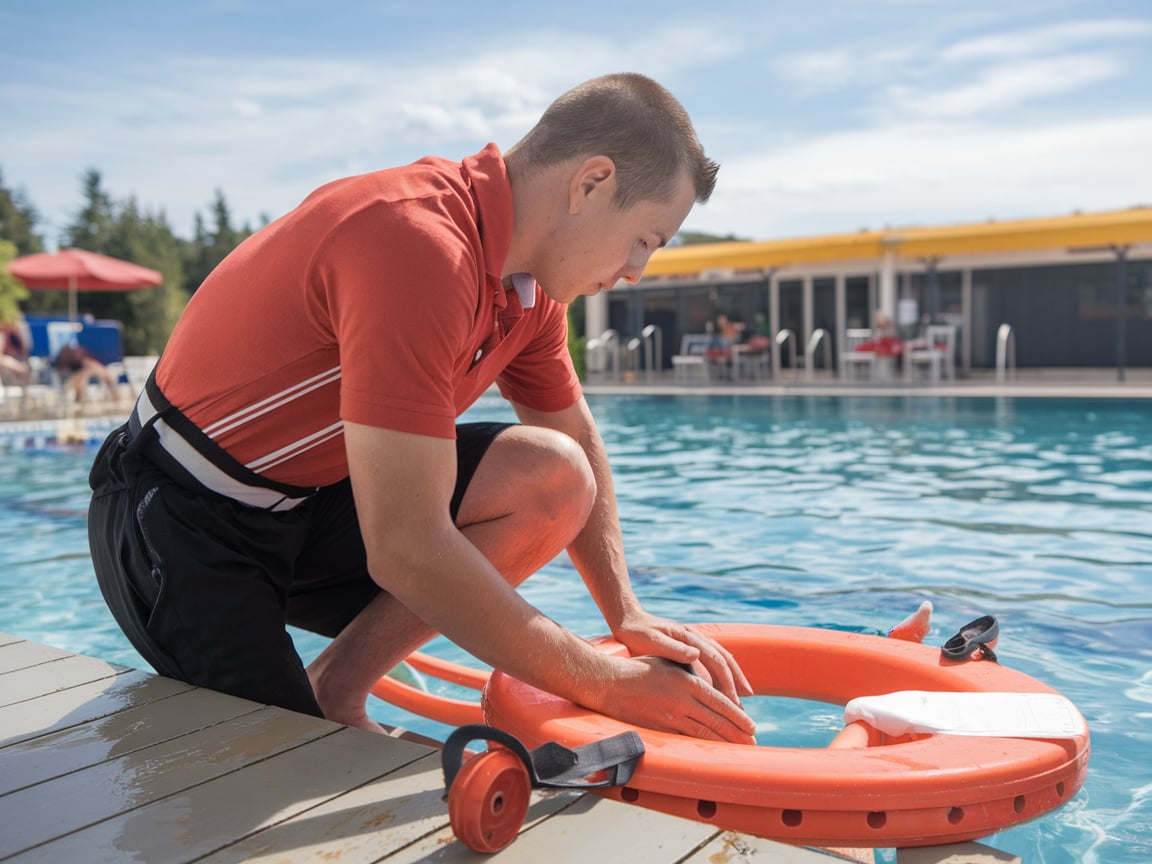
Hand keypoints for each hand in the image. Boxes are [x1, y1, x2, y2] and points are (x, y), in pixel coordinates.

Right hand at [590, 654, 755, 743]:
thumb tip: (711, 682)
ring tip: (738, 751)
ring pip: (703, 734)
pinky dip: (702, 747)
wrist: (610, 683)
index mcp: (687, 682)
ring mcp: (670, 717)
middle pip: (716, 722)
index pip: (720, 702)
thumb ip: (692, 671)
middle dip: (737, 735)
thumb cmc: (640, 668)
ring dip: (723, 744)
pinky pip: (685, 740)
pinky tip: (712, 751)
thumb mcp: (670, 662)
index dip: (738, 717)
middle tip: (752, 744)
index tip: (752, 726)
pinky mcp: (660, 729)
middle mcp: (682, 701)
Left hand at [610, 611, 753, 705]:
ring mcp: (694, 642)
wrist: (628, 619)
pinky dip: (721, 674)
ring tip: (740, 699)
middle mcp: (696, 638)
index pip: (716, 660)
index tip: (734, 701)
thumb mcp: (651, 640)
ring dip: (732, 679)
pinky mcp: (689, 647)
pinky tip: (722, 688)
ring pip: (721, 660)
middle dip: (736, 682)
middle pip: (724, 660)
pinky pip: (712, 660)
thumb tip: (697, 654)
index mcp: (689, 637)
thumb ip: (673, 648)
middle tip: (743, 706)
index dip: (727, 681)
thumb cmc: (636, 632)